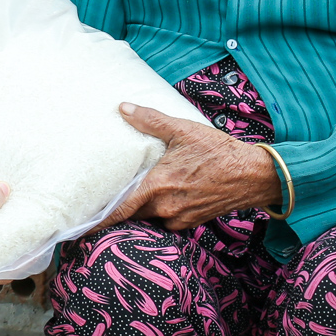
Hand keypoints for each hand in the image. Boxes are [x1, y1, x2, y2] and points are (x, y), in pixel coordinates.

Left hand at [98, 103, 281, 231]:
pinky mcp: (193, 220)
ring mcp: (180, 217)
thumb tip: (122, 108)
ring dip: (141, 209)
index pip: (120, 211)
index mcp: (158, 187)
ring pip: (150, 217)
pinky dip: (160, 211)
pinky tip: (162, 196)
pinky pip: (168, 220)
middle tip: (103, 204)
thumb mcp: (182, 130)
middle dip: (119, 211)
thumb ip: (150, 120)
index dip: (100, 221)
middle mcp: (166, 208)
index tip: (81, 227)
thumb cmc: (218, 151)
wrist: (254, 175)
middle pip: (132, 215)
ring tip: (134, 195)